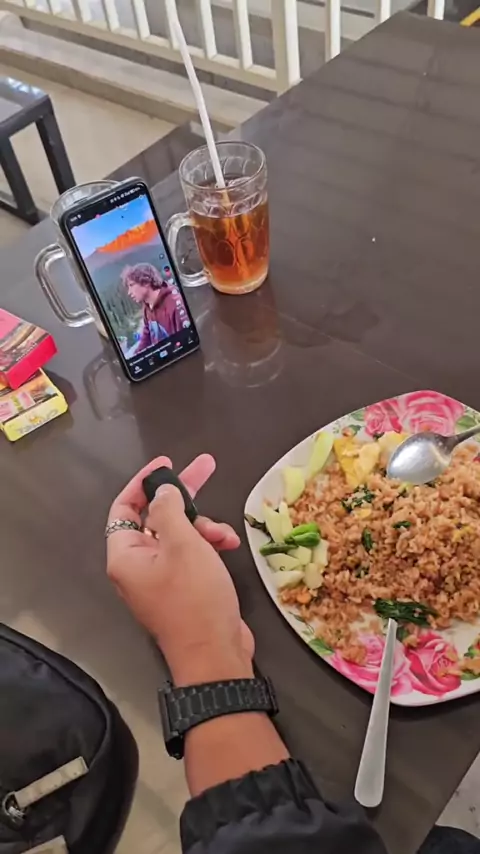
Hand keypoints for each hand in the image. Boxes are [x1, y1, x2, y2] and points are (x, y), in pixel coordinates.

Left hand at [106, 454, 253, 684]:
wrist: (216, 655)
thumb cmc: (194, 597)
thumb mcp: (183, 545)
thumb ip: (170, 511)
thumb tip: (164, 492)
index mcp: (126, 556)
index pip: (124, 507)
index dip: (144, 483)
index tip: (167, 464)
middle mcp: (138, 566)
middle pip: (156, 518)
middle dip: (183, 496)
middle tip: (206, 467)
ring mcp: (161, 578)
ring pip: (179, 535)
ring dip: (204, 526)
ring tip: (225, 533)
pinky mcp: (184, 588)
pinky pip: (192, 555)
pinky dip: (209, 546)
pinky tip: (230, 545)